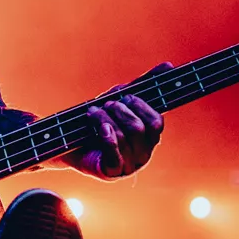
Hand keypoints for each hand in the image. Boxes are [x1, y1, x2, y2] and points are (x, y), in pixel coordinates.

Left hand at [60, 62, 170, 178]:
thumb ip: (143, 85)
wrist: (69, 141)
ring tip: (92, 113)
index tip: (125, 97)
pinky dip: (106, 136)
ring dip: (105, 118)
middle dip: (120, 111)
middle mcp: (143, 153)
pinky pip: (114, 153)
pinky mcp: (112, 172)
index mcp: (149, 137)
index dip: (140, 106)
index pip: (156, 122)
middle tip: (107, 105)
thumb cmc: (99, 120)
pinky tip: (100, 127)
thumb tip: (169, 65)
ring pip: (124, 137)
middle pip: (140, 128)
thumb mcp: (120, 99)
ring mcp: (129, 165)